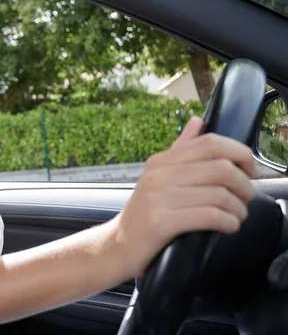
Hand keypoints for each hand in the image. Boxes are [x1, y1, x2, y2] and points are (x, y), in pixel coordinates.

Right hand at [112, 117, 257, 277]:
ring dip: (239, 209)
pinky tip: (228, 226)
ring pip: (220, 194)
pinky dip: (229, 222)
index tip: (250, 170)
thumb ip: (180, 151)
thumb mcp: (158, 178)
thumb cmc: (144, 215)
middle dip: (245, 185)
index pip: (210, 143)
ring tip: (237, 216)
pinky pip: (210, 216)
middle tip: (246, 198)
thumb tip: (197, 122)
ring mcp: (158, 198)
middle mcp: (158, 175)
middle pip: (221, 168)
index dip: (239, 153)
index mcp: (160, 161)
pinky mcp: (161, 222)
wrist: (117, 246)